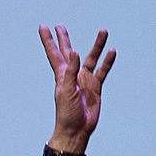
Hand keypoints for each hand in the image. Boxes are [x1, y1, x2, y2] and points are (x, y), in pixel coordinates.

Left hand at [41, 25, 114, 152]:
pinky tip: (112, 51)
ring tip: (103, 30)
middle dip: (64, 39)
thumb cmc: (66, 113)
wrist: (77, 129)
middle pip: (68, 52)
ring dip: (97, 45)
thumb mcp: (66, 91)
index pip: (54, 53)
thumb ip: (70, 71)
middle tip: (60, 26)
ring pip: (92, 58)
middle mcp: (72, 75)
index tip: (43, 27)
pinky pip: (103, 71)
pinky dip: (107, 61)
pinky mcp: (96, 87)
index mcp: (61, 75)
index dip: (48, 40)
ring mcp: (85, 80)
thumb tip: (74, 52)